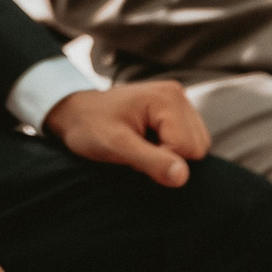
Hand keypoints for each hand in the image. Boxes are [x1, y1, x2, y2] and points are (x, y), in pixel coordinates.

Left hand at [44, 81, 209, 187]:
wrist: (75, 114)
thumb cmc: (88, 126)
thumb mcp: (115, 145)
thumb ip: (150, 160)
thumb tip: (182, 176)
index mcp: (166, 98)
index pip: (189, 148)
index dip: (162, 160)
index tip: (134, 150)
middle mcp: (178, 95)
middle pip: (197, 147)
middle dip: (168, 156)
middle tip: (137, 148)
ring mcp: (179, 102)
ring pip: (195, 147)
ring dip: (169, 154)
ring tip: (141, 143)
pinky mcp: (176, 112)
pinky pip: (188, 142)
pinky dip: (170, 148)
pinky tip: (148, 141)